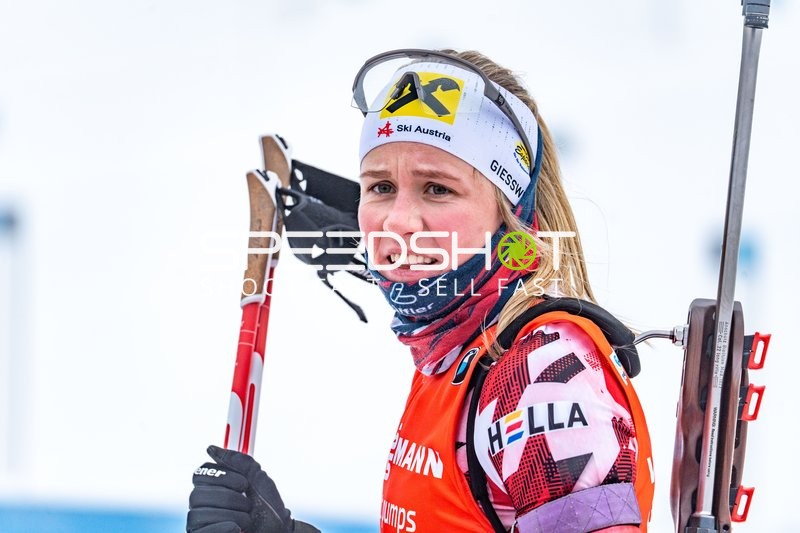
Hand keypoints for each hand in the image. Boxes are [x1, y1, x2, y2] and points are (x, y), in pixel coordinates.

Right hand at [186, 445, 318, 532]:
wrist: (279, 531)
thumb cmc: (269, 508)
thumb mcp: (259, 479)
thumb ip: (239, 462)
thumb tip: (211, 449)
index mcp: (213, 487)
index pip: (200, 474)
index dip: (222, 476)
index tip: (243, 484)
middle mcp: (202, 506)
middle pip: (197, 495)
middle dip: (229, 498)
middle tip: (248, 503)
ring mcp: (200, 525)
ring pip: (199, 514)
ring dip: (231, 515)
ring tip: (247, 519)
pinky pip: (202, 532)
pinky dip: (225, 528)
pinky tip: (238, 528)